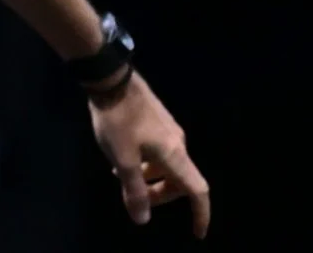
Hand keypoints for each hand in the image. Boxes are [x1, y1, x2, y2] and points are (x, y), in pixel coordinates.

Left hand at [90, 70, 209, 238]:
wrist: (112, 80)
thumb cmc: (117, 121)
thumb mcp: (121, 159)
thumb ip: (133, 189)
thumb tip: (143, 218)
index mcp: (174, 155)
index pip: (197, 190)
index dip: (200, 214)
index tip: (197, 232)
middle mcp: (179, 144)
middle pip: (180, 180)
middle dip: (161, 195)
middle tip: (135, 200)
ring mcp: (169, 131)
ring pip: (166, 165)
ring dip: (149, 177)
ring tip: (120, 177)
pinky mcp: (158, 121)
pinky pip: (159, 151)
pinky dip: (146, 163)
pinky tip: (122, 158)